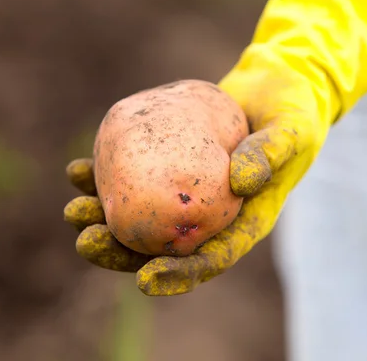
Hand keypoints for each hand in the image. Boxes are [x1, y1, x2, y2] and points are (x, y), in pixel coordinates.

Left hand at [64, 54, 335, 295]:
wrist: (274, 87)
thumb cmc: (293, 112)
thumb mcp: (292, 130)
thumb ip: (272, 154)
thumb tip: (238, 183)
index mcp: (241, 220)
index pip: (209, 259)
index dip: (178, 274)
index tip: (144, 280)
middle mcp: (208, 213)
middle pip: (161, 245)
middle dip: (121, 252)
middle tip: (86, 241)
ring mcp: (185, 190)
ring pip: (140, 216)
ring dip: (103, 218)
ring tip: (73, 210)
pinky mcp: (168, 163)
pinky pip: (134, 177)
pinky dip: (105, 177)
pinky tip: (77, 170)